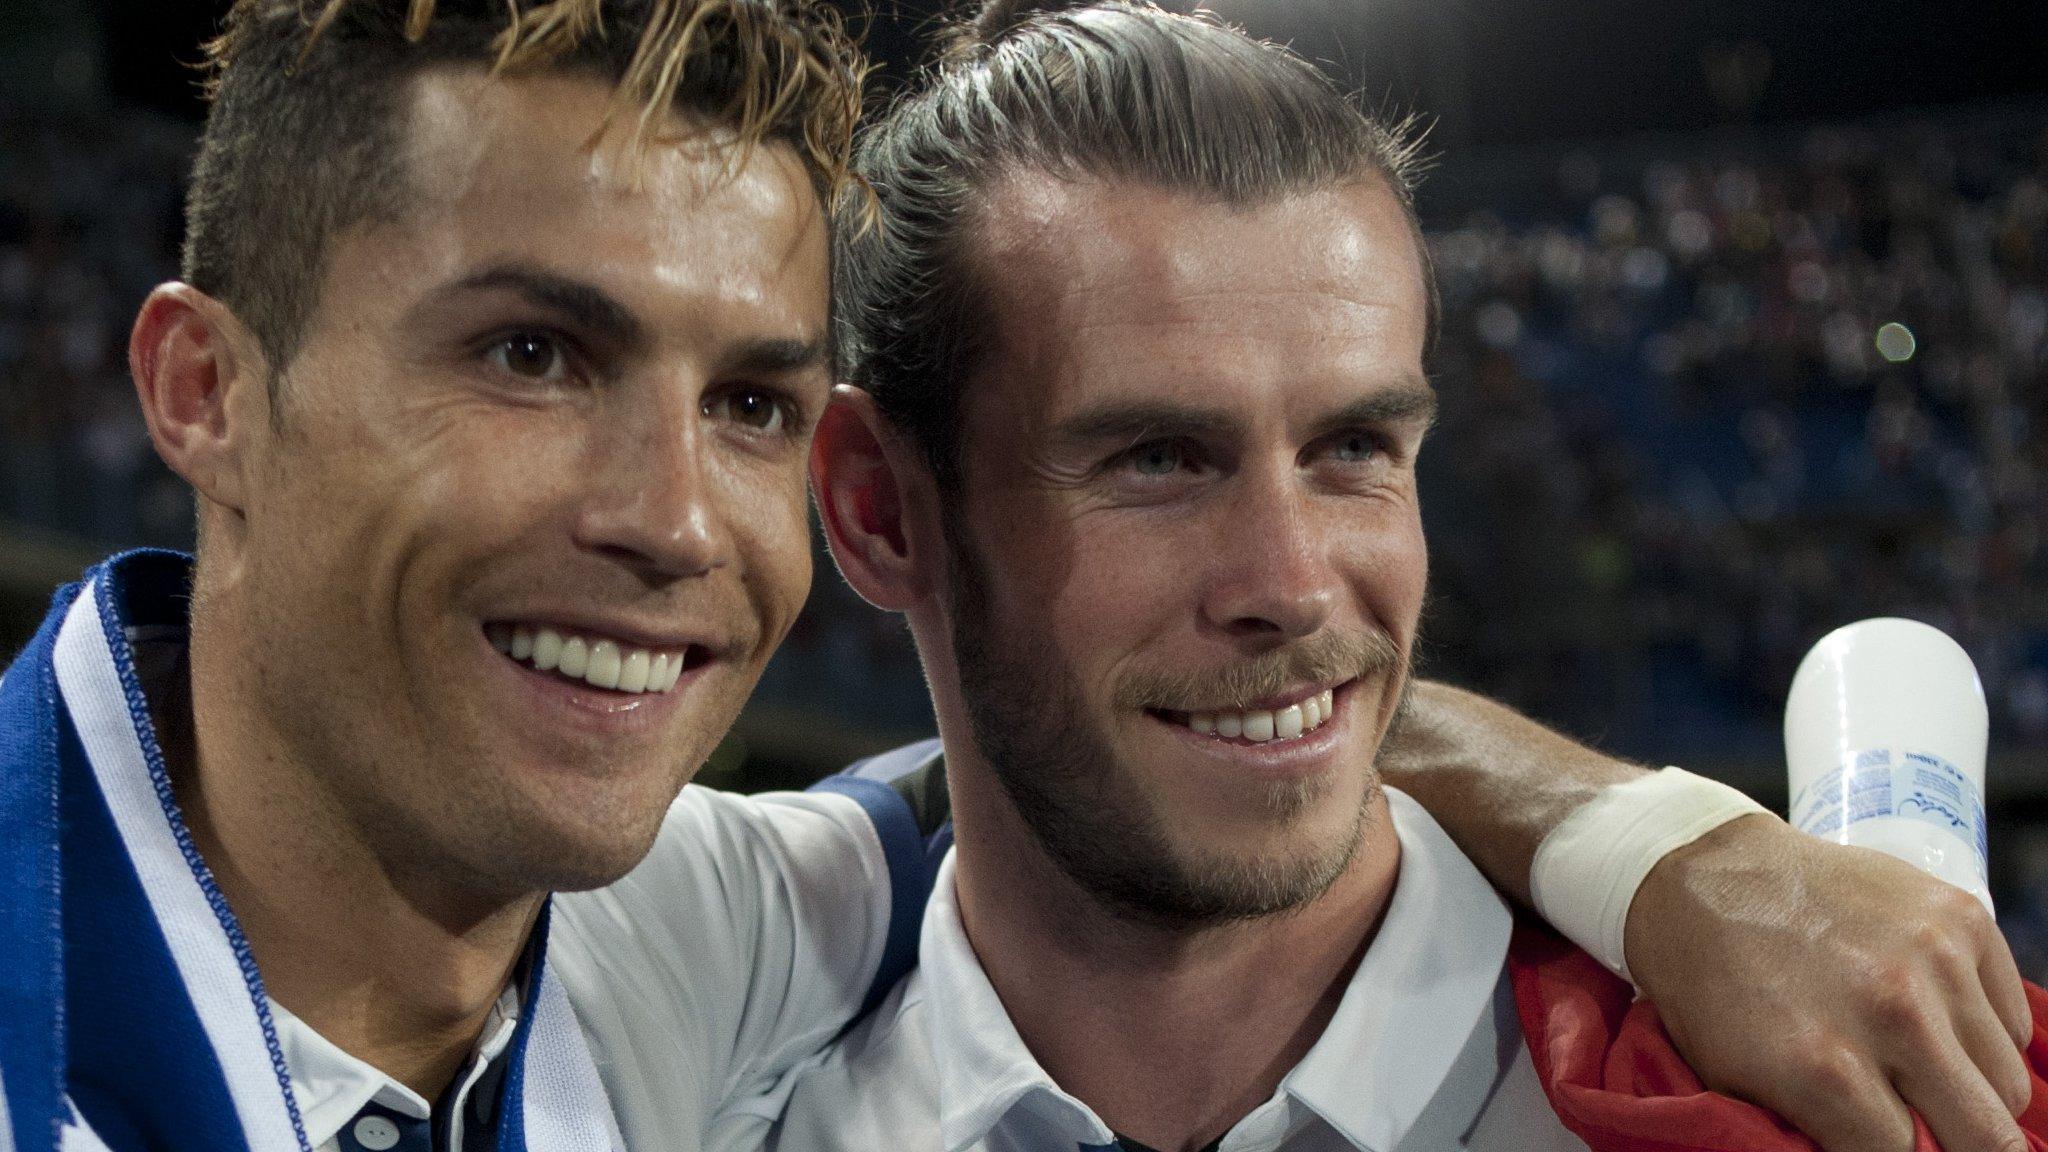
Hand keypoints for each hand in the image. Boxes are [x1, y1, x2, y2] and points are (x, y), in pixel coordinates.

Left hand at [1626, 813, 2032, 1151]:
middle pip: (1987, 1136)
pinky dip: (1983, 1034)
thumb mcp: (1738, 1080)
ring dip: (1972, 1088)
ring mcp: (1933, 960)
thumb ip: (1819, 1130)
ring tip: (1924, 1070)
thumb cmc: (1710, 986)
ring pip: (2007, 1082)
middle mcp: (1891, 1015)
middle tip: (1925, 1125)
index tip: (1883, 1140)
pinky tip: (1935, 1021)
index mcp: (1825, 1070)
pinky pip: (2012, 1020)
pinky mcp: (1960, 916)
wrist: (1702, 875)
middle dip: (1956, 1142)